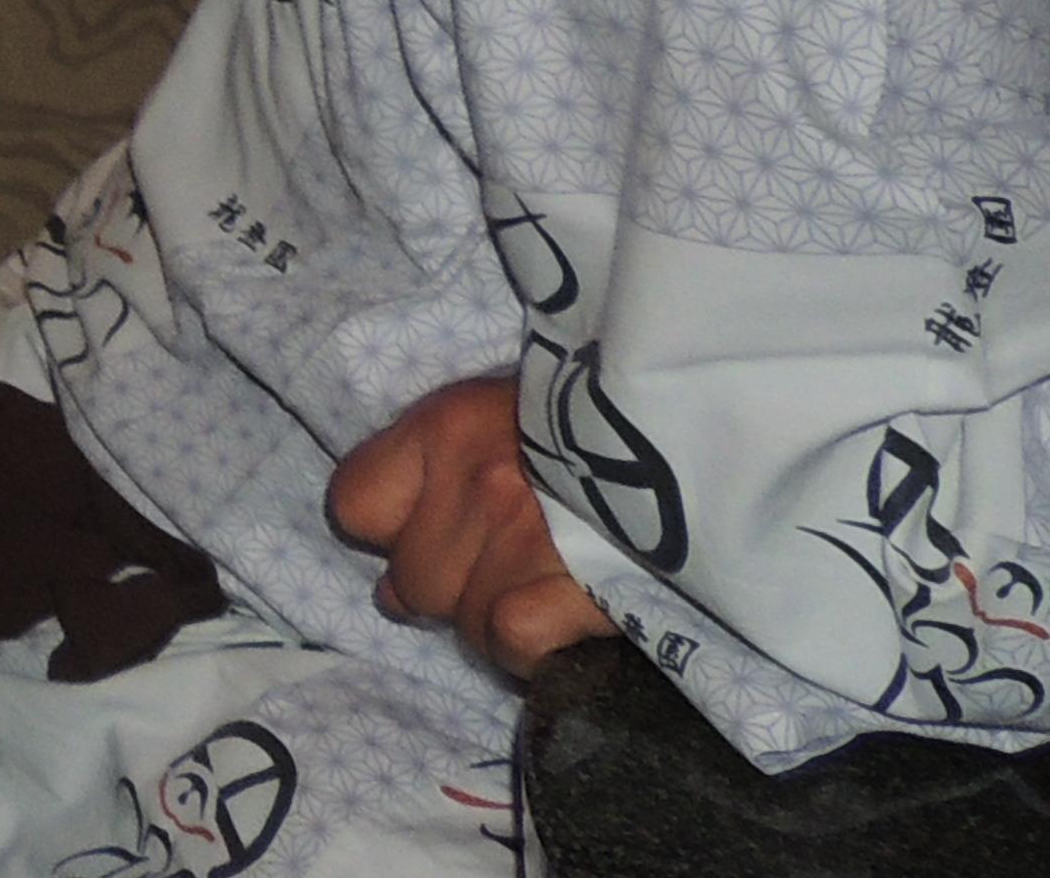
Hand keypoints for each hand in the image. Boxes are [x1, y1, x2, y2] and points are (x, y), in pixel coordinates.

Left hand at [327, 373, 613, 678]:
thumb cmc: (599, 423)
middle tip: (502, 574)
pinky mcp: (570, 587)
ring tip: (548, 589)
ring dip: (501, 622)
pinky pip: (511, 641)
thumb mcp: (505, 415)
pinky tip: (569, 619)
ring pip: (466, 622)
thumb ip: (438, 473)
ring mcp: (522, 536)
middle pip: (413, 582)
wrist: (708, 434)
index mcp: (447, 426)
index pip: (354, 502)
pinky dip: (536, 646)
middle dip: (450, 590)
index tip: (427, 535)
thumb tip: (390, 578)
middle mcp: (475, 480)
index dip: (386, 531)